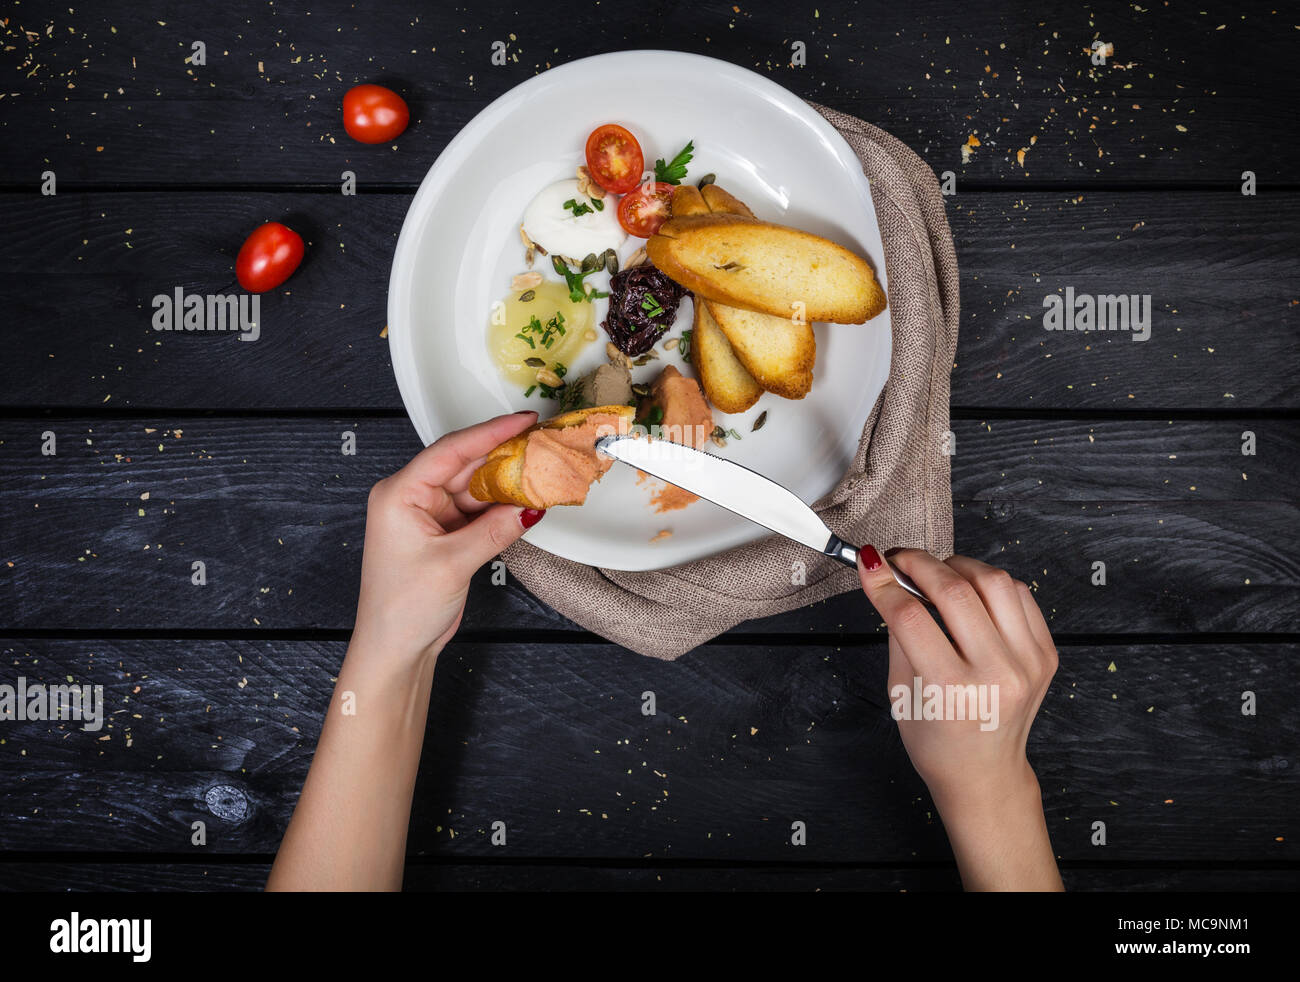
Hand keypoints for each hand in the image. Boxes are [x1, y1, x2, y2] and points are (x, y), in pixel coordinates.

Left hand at [351, 410, 544, 663]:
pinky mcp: (445, 532)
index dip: (490, 432)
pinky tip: (526, 502)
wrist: (395, 648)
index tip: (522, 421)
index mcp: (399, 494)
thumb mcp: (452, 565)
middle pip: (465, 464)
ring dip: (507, 484)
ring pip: (475, 487)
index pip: (450, 451)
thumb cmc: (400, 609)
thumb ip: (494, 531)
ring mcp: (429, 515)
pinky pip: (478, 510)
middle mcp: (412, 498)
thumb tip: (529, 508)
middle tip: (541, 445)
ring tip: (541, 474)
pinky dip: (502, 507)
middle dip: (504, 456)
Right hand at [857, 547, 1062, 889]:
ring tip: (936, 573)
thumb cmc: (938, 740)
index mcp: (953, 692)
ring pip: (994, 581)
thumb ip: (899, 632)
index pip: (911, 618)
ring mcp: (1028, 664)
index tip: (870, 564)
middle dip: (918, 564)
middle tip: (898, 559)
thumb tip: (889, 578)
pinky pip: (1020, 595)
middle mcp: (997, 676)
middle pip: (955, 592)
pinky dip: (989, 582)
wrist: (984, 772)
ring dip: (957, 566)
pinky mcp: (1046, 655)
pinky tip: (969, 590)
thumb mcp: (901, 691)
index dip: (884, 583)